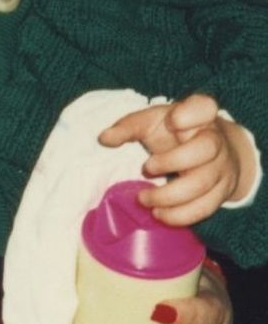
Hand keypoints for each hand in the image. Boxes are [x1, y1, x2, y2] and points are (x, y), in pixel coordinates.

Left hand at [98, 94, 256, 225]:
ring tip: (143, 199)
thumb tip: (103, 138)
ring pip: (203, 183)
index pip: (203, 107)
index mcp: (199, 116)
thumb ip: (128, 127)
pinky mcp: (220, 192)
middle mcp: (215, 140)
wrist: (212, 154)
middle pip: (206, 149)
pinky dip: (180, 215)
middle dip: (172, 162)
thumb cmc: (174, 134)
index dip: (190, 114)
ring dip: (169, 196)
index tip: (173, 121)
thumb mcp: (152, 123)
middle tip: (146, 168)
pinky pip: (205, 208)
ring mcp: (221, 167)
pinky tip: (158, 214)